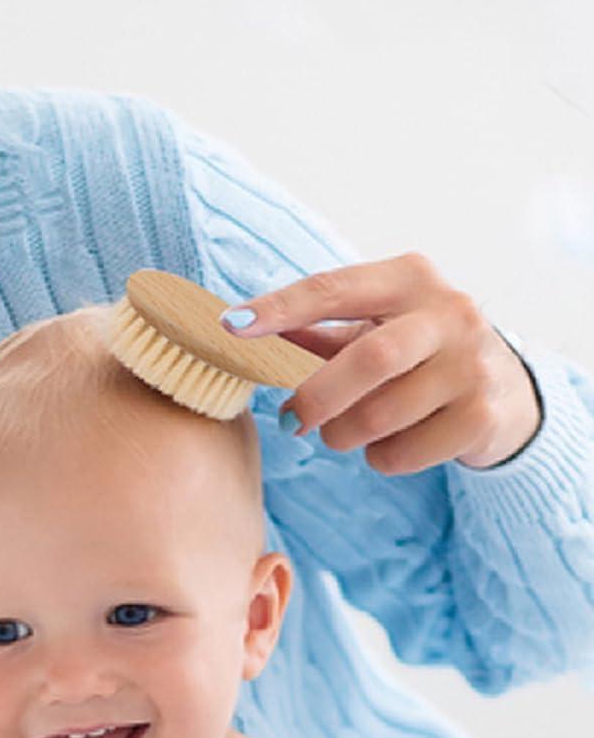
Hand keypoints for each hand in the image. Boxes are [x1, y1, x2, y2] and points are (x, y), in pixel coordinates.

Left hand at [222, 253, 541, 472]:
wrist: (505, 393)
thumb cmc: (416, 353)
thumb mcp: (372, 327)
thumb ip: (313, 329)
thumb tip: (241, 328)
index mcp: (409, 279)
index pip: (333, 289)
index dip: (279, 309)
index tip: (231, 326)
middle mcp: (449, 313)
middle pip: (370, 359)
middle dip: (317, 396)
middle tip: (290, 420)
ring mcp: (473, 366)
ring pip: (381, 415)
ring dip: (343, 434)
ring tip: (343, 432)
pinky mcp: (481, 417)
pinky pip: (401, 452)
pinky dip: (378, 458)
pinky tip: (389, 443)